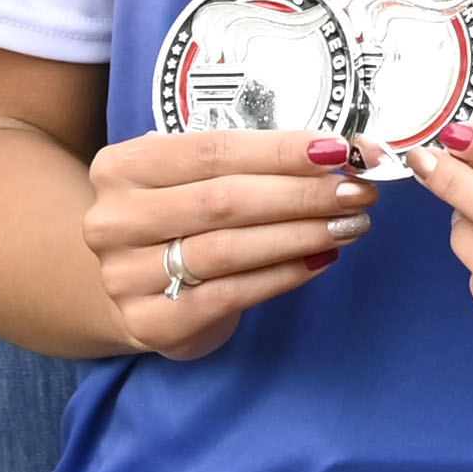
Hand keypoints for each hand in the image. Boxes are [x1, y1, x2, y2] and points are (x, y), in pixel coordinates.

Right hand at [83, 127, 375, 357]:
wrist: (131, 284)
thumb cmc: (178, 216)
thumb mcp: (195, 176)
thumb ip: (252, 160)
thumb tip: (341, 151)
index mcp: (124, 167)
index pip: (214, 150)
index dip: (282, 150)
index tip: (340, 150)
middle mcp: (114, 220)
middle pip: (224, 200)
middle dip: (302, 194)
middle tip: (358, 192)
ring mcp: (125, 276)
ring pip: (229, 249)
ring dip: (301, 234)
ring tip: (350, 225)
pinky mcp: (151, 321)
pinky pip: (230, 294)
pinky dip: (282, 275)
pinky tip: (320, 260)